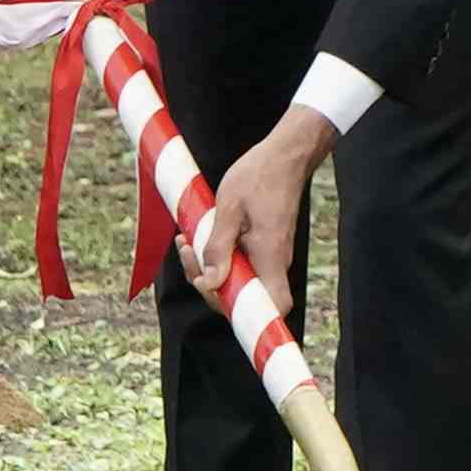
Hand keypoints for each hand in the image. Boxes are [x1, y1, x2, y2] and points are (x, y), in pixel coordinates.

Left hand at [190, 106, 333, 297]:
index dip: (246, 314)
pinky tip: (198, 239)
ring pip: (239, 282)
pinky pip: (240, 266)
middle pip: (246, 299)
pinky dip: (218, 258)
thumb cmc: (259, 176)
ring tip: (187, 242)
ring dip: (210, 270)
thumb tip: (210, 283)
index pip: (274, 306)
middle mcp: (275, 262)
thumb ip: (219, 247)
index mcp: (270, 256)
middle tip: (187, 252)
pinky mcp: (264, 249)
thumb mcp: (229, 208)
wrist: (284, 156)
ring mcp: (270, 257)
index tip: (211, 289)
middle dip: (210, 286)